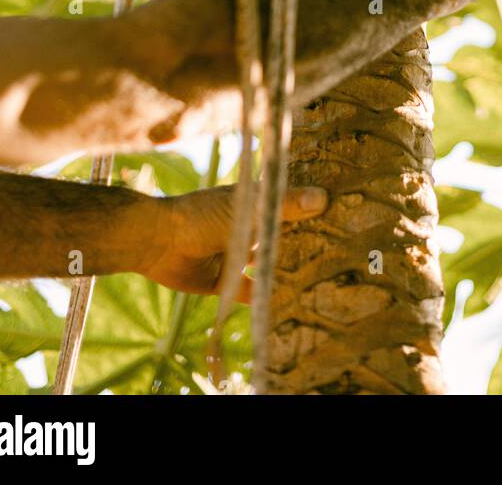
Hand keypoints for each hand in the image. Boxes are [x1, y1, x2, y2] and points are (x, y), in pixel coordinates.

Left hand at [134, 184, 327, 294]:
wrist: (158, 243)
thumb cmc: (201, 215)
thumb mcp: (246, 208)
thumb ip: (282, 206)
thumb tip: (323, 197)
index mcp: (253, 203)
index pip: (288, 202)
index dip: (312, 207)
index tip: (344, 212)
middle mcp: (248, 228)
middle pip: (282, 236)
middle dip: (306, 244)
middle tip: (342, 252)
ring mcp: (237, 254)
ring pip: (269, 264)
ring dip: (288, 271)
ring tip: (323, 280)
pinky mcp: (226, 282)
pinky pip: (251, 291)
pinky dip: (266, 297)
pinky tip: (290, 305)